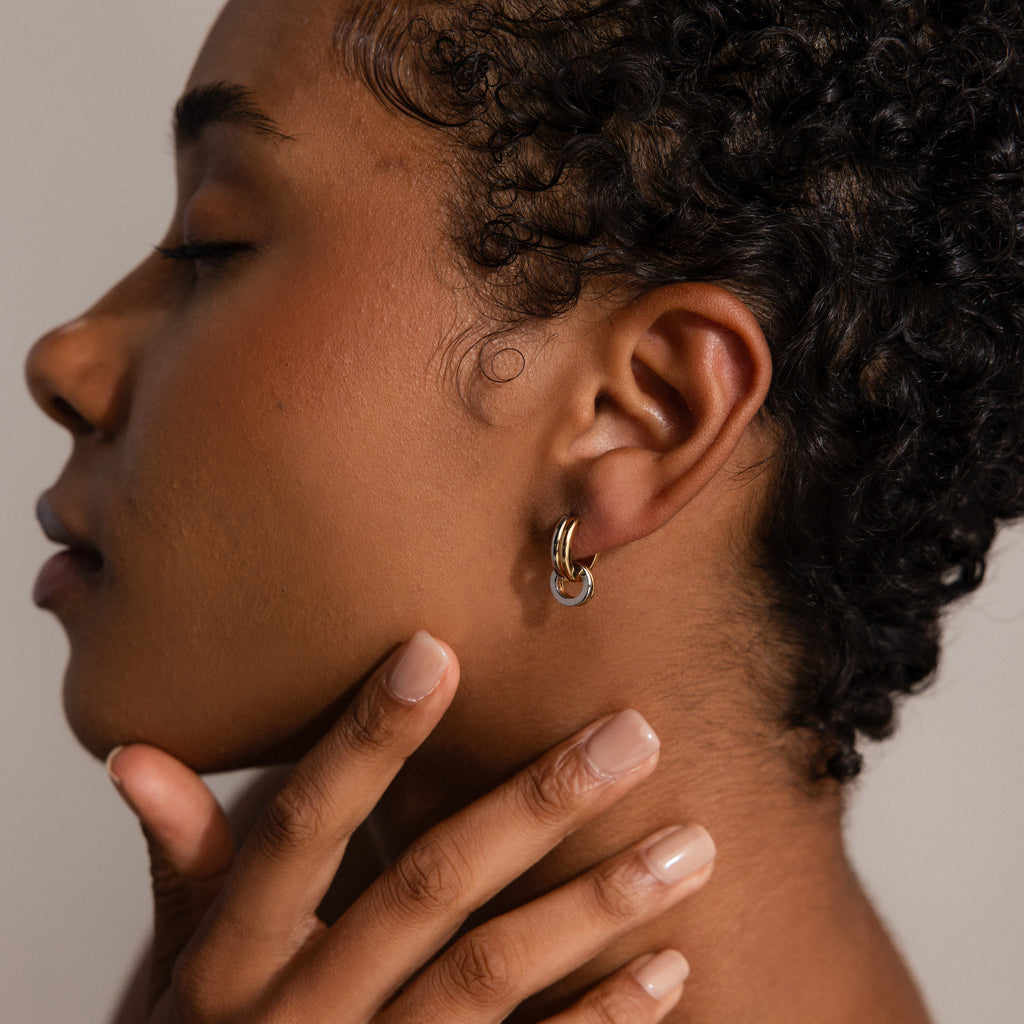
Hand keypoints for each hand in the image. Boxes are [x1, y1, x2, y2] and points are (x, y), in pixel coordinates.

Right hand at [107, 631, 714, 1022]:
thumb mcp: (180, 968)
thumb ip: (187, 867)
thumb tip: (139, 755)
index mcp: (234, 954)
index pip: (305, 824)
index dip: (367, 739)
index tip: (437, 654)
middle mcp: (301, 1009)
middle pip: (428, 886)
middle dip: (535, 804)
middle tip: (633, 736)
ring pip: (492, 974)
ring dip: (595, 906)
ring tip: (688, 847)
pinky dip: (600, 1022)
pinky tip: (664, 967)